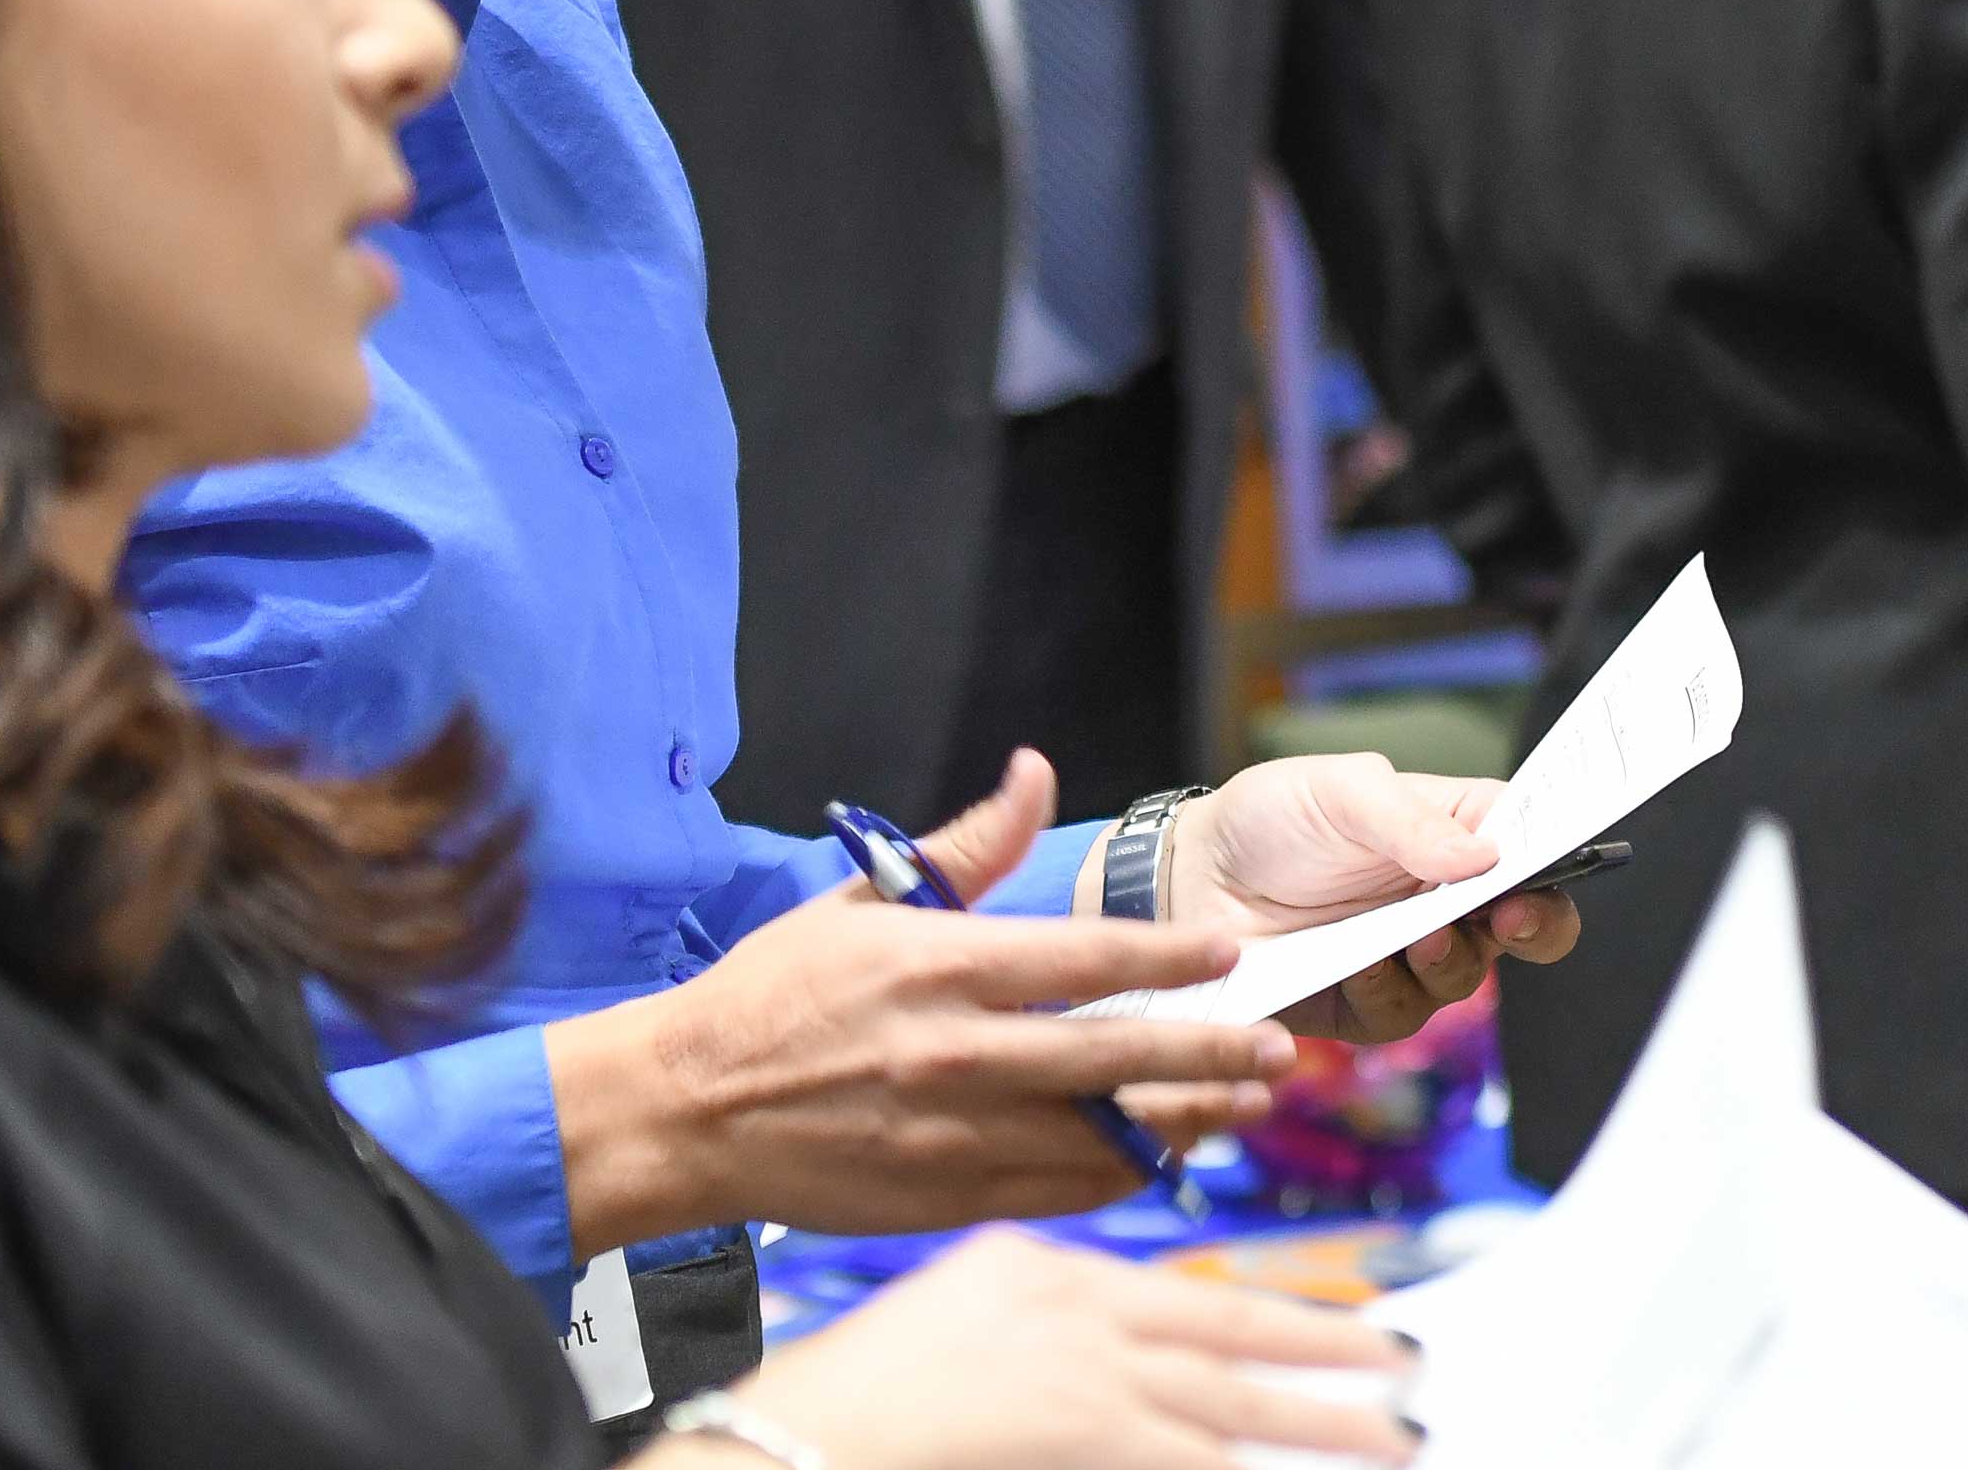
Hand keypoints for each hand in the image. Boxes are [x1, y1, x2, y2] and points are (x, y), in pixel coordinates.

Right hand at [551, 754, 1293, 1247]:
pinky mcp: (941, 1197)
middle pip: (1116, 1059)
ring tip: (1246, 1108)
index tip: (1236, 955)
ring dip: (1184, 1122)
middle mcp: (958, 1053)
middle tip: (1281, 1052)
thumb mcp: (865, 901)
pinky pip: (1056, 1191)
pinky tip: (1163, 1157)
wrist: (686, 1110)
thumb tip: (1035, 770)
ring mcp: (953, 1134)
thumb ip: (968, 846)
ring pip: (1100, 1137)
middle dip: (1211, 1055)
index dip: (1173, 959)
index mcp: (944, 969)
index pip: (1087, 962)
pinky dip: (1117, 1177)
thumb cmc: (777, 996)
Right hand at [655, 1227, 1414, 1469]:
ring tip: (1395, 1434)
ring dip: (1322, 1422)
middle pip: (1233, 1336)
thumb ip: (1051, 1324)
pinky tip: (1300, 1469)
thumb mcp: (962, 1311)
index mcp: (1048, 1270)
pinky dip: (1247, 1465)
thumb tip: (1128, 1354)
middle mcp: (1081, 1312)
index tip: (1338, 1322)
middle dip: (1327, 1350)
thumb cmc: (850, 1394)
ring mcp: (1087, 1378)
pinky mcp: (1087, 1433)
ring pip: (1233, 1406)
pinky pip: (1194, 1459)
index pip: (1186, 1295)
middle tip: (1405, 1366)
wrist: (792, 1439)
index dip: (1272, 1311)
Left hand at [1133, 750, 1584, 1039]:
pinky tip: (1359, 967)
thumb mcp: (1343, 790)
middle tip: (1512, 916)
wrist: (1189, 877)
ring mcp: (1409, 955)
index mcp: (1458, 832)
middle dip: (1533, 924)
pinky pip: (1401, 1015)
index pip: (1537, 846)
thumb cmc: (1273, 816)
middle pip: (1527, 923)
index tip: (1554, 869)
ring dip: (1453, 961)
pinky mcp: (1365, 1005)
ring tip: (1418, 939)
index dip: (1561, 861)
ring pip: (1467, 977)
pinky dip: (1387, 992)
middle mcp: (1446, 898)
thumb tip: (1487, 854)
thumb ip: (1411, 820)